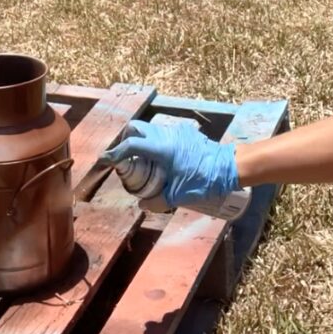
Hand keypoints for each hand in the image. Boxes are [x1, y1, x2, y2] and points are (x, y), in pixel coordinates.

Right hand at [99, 120, 238, 206]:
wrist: (227, 167)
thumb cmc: (202, 180)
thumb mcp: (177, 195)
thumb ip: (156, 201)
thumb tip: (143, 205)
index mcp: (160, 149)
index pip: (129, 146)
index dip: (114, 153)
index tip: (105, 160)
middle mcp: (165, 135)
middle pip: (135, 128)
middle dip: (125, 139)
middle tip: (124, 156)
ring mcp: (175, 131)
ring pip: (149, 128)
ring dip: (140, 140)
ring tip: (142, 159)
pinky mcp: (185, 132)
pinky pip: (162, 132)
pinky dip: (154, 141)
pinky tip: (161, 158)